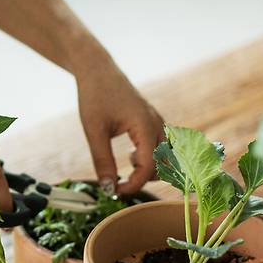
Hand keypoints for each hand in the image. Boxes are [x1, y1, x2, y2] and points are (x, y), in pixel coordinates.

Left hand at [75, 60, 164, 194]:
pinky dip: (152, 158)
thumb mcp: (94, 131)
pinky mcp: (154, 122)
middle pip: (165, 165)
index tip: (116, 191)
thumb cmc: (95, 96)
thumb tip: (108, 188)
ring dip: (150, 168)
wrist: (97, 70)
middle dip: (144, 178)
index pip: (150, 166)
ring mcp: (158, 122)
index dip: (134, 184)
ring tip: (126, 162)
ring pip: (168, 157)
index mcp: (145, 125)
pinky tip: (131, 155)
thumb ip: (102, 160)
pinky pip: (163, 148)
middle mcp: (157, 124)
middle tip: (119, 182)